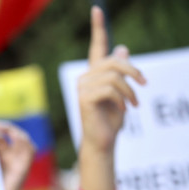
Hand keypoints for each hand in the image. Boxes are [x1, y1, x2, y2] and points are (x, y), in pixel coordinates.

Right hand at [77, 6, 145, 152]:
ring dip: (131, 90)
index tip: (97, 9)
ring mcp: (82, 87)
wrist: (103, 140)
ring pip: (114, 76)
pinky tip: (125, 109)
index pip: (97, 46)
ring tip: (134, 103)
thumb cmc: (111, 117)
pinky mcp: (84, 97)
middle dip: (133, 71)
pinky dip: (124, 98)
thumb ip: (122, 72)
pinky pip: (111, 89)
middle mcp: (86, 77)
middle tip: (144, 84)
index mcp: (95, 73)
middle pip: (114, 61)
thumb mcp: (123, 91)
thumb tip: (122, 48)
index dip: (97, 27)